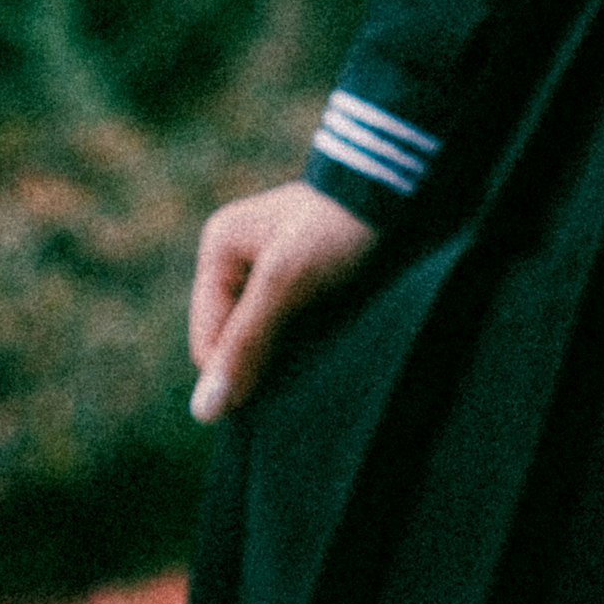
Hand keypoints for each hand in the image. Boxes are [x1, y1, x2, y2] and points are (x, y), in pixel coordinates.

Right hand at [187, 183, 379, 423]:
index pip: (208, 343)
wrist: (399, 192)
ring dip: (290, 355)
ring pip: (267, 336)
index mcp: (218, 252)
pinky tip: (335, 347)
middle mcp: (240, 259)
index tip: (278, 402)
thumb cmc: (337, 230)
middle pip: (236, 340)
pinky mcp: (309, 277)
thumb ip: (246, 343)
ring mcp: (274, 268)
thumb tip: (204, 411)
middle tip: (308, 377)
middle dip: (264, 364)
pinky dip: (311, 341)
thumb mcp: (286, 286)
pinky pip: (296, 325)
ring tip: (325, 360)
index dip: (236, 377)